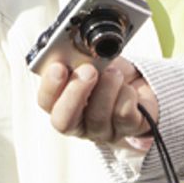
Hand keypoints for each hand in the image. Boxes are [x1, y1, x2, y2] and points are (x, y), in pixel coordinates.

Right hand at [37, 57, 159, 142]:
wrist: (138, 80)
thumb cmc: (107, 70)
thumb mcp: (89, 60)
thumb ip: (74, 59)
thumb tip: (68, 52)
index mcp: (62, 102)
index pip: (46, 102)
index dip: (50, 86)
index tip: (58, 66)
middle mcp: (79, 122)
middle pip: (64, 121)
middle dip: (75, 93)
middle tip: (88, 70)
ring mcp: (102, 130)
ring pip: (97, 118)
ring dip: (106, 89)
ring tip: (114, 72)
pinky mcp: (128, 130)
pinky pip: (124, 116)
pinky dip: (126, 95)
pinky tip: (128, 86)